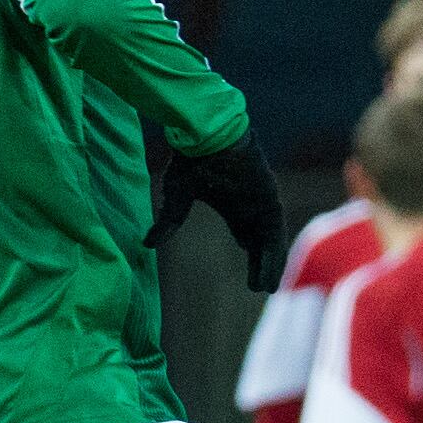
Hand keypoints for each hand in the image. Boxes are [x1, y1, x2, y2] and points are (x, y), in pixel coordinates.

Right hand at [148, 130, 285, 289]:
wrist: (207, 135)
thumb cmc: (192, 159)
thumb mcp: (177, 196)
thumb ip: (168, 220)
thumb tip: (146, 244)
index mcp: (234, 203)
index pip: (246, 234)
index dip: (252, 254)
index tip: (253, 276)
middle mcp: (251, 204)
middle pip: (261, 240)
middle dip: (262, 263)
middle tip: (260, 287)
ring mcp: (263, 201)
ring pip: (271, 239)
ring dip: (271, 263)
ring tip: (269, 288)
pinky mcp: (269, 198)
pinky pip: (275, 232)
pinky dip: (274, 253)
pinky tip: (273, 273)